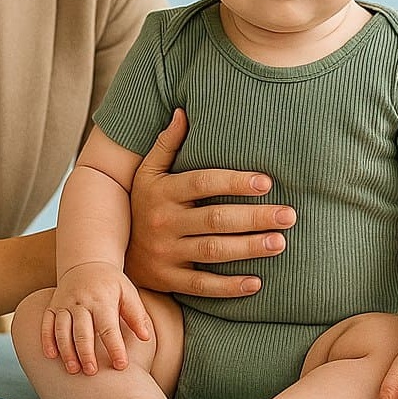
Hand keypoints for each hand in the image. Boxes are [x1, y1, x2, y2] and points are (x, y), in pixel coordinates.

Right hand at [40, 261, 151, 375]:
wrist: (86, 262)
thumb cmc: (111, 284)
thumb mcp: (128, 293)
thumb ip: (136, 315)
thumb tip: (146, 337)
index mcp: (102, 300)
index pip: (109, 327)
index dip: (115, 347)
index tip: (121, 365)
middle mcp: (81, 302)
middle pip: (82, 330)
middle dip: (86, 352)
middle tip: (92, 372)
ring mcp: (65, 303)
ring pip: (62, 329)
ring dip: (66, 350)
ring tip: (73, 370)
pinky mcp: (53, 306)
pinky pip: (47, 323)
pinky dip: (47, 339)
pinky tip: (50, 356)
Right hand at [125, 109, 293, 296]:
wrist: (109, 249)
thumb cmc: (141, 204)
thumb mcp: (147, 172)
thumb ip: (166, 144)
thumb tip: (183, 112)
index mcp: (163, 192)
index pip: (203, 183)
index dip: (235, 182)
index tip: (266, 182)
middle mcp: (164, 222)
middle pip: (215, 219)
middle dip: (254, 217)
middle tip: (288, 214)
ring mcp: (166, 253)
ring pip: (212, 251)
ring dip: (249, 248)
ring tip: (280, 242)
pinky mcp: (169, 279)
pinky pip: (201, 285)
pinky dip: (229, 287)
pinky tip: (256, 282)